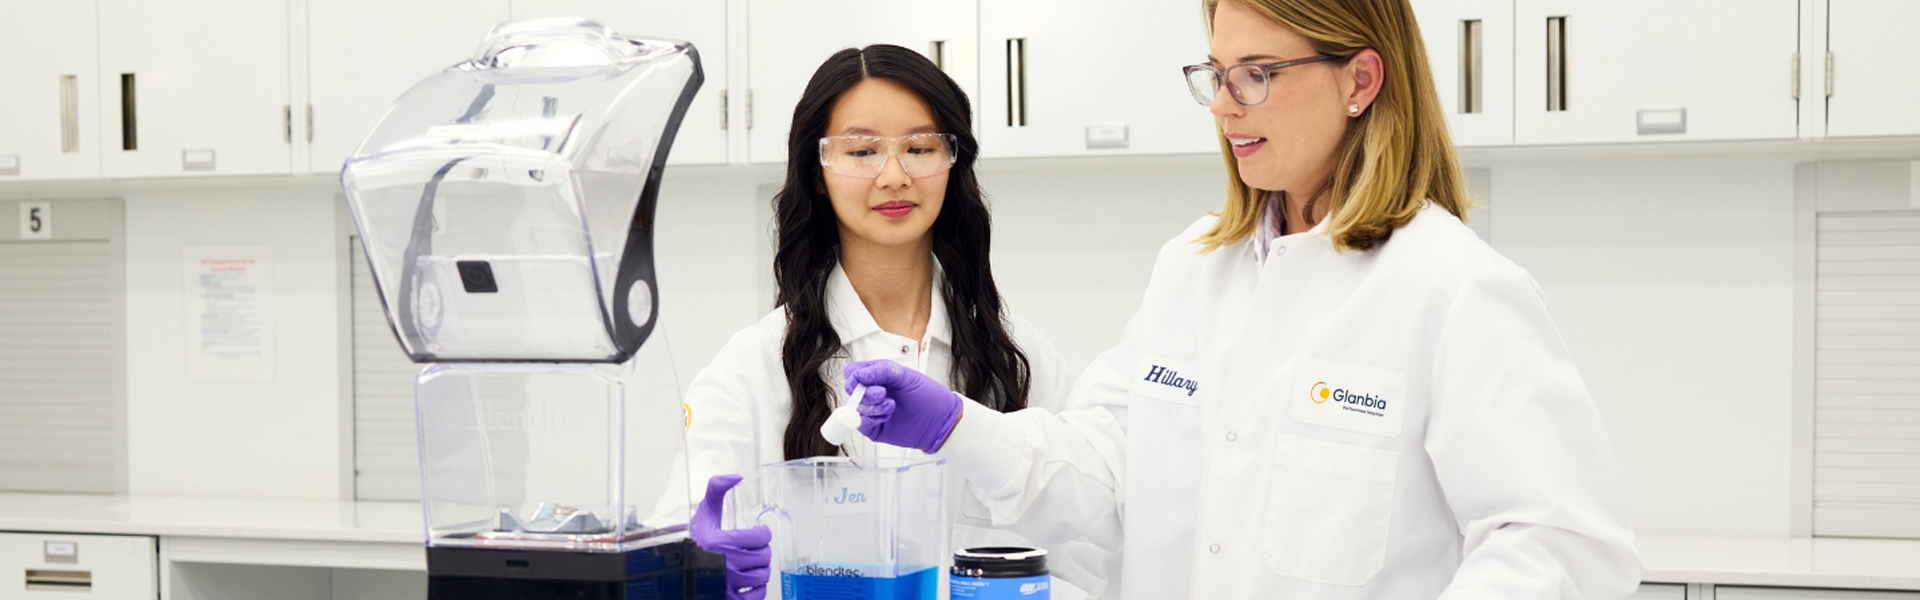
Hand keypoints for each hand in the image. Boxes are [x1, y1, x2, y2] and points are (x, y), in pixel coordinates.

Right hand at [691, 475, 770, 599]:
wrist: (676, 570)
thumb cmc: (693, 542)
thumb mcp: (704, 515)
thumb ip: (717, 491)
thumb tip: (735, 476)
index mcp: (722, 542)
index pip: (761, 537)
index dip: (762, 534)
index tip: (758, 535)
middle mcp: (727, 564)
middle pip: (764, 557)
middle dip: (762, 552)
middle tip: (754, 550)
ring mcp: (728, 584)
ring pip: (762, 576)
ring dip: (760, 570)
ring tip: (751, 565)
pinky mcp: (729, 598)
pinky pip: (756, 596)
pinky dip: (757, 590)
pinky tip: (748, 583)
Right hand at [842, 359, 961, 453]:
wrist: (940, 421)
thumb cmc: (929, 396)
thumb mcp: (907, 376)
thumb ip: (883, 370)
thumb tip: (860, 374)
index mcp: (878, 376)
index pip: (854, 372)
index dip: (855, 375)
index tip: (866, 379)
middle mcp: (873, 392)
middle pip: (851, 389)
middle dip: (863, 391)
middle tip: (881, 393)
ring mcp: (873, 410)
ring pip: (855, 407)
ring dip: (872, 406)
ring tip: (890, 406)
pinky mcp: (874, 428)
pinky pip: (861, 424)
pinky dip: (871, 419)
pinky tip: (886, 416)